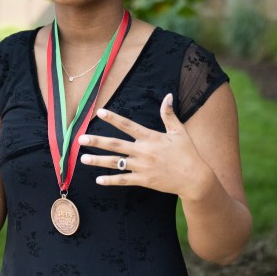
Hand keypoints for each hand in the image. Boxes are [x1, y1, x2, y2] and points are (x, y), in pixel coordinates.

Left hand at [78, 93, 210, 198]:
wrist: (195, 178)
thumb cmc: (188, 153)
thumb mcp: (179, 132)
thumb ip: (169, 115)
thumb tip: (168, 96)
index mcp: (151, 137)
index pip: (128, 125)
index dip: (113, 118)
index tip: (100, 112)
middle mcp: (143, 151)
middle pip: (115, 145)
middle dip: (97, 142)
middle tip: (80, 139)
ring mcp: (142, 167)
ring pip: (116, 163)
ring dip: (98, 161)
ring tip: (83, 159)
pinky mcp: (144, 180)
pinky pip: (124, 180)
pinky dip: (110, 180)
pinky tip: (98, 179)